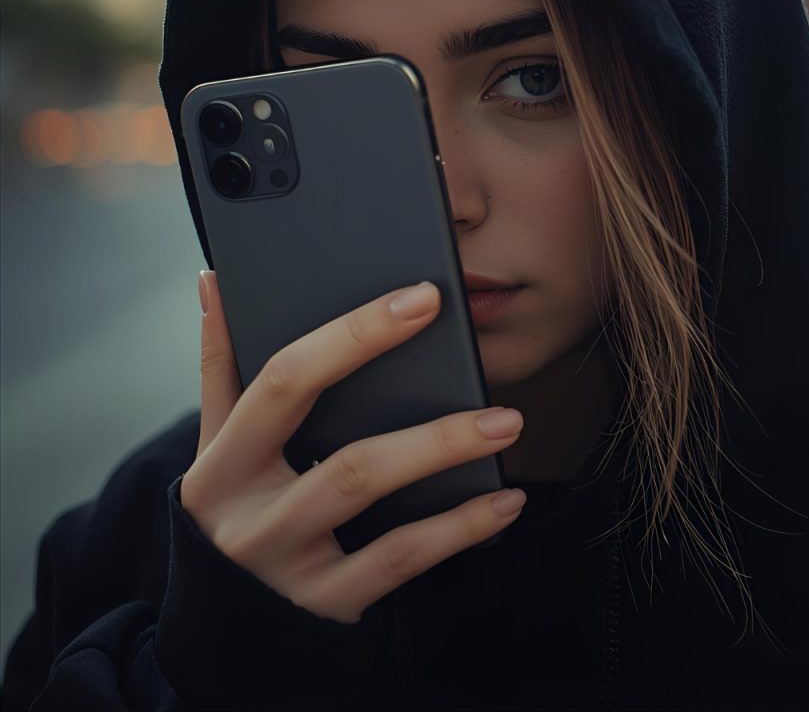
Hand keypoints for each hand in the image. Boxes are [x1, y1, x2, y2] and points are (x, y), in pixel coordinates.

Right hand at [181, 272, 525, 623]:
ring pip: (376, 506)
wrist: (219, 617)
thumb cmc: (231, 502)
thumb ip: (221, 363)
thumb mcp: (216, 439)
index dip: (354, 336)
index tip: (423, 299)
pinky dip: (459, 530)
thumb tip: (215, 279)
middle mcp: (250, 516)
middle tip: (497, 395)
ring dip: (447, 462)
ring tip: (506, 427)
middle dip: (430, 429)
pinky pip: (400, 561)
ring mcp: (289, 565)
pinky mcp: (325, 603)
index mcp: (224, 460)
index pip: (286, 382)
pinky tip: (503, 501)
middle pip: (348, 462)